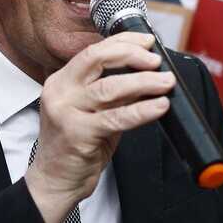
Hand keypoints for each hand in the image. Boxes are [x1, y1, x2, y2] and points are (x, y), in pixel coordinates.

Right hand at [24, 32, 173, 222]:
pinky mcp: (77, 134)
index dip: (123, 42)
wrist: (55, 181)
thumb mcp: (94, 112)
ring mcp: (66, 112)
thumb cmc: (77, 146)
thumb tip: (147, 75)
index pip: (93, 51)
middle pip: (97, 59)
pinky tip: (159, 106)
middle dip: (131, 55)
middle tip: (156, 60)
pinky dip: (142, 110)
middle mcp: (60, 92)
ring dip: (143, 82)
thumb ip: (114, 94)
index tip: (147, 41)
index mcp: (62, 81)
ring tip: (166, 82)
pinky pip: (116, 118)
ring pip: (109, 88)